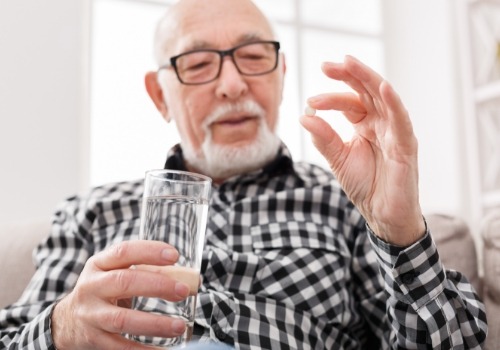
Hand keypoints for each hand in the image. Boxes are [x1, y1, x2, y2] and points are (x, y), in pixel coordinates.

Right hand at [51, 241, 193, 349]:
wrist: (67, 321)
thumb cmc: (103, 291)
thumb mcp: (114, 273)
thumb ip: (145, 270)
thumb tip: (187, 277)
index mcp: (99, 265)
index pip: (124, 252)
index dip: (149, 252)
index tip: (174, 256)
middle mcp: (91, 287)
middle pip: (124, 282)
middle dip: (157, 286)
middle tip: (183, 291)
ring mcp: (91, 315)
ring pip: (122, 319)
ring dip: (154, 323)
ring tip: (179, 326)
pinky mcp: (94, 339)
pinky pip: (120, 347)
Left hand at [300, 55, 424, 245]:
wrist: (382, 215)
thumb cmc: (365, 186)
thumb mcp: (338, 159)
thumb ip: (324, 138)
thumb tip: (304, 116)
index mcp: (365, 125)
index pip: (350, 102)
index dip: (330, 99)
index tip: (310, 102)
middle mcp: (382, 124)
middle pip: (367, 91)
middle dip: (348, 75)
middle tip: (327, 65)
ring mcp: (395, 132)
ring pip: (384, 98)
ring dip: (367, 79)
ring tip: (349, 64)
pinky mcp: (406, 145)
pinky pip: (401, 120)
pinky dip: (393, 103)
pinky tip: (382, 87)